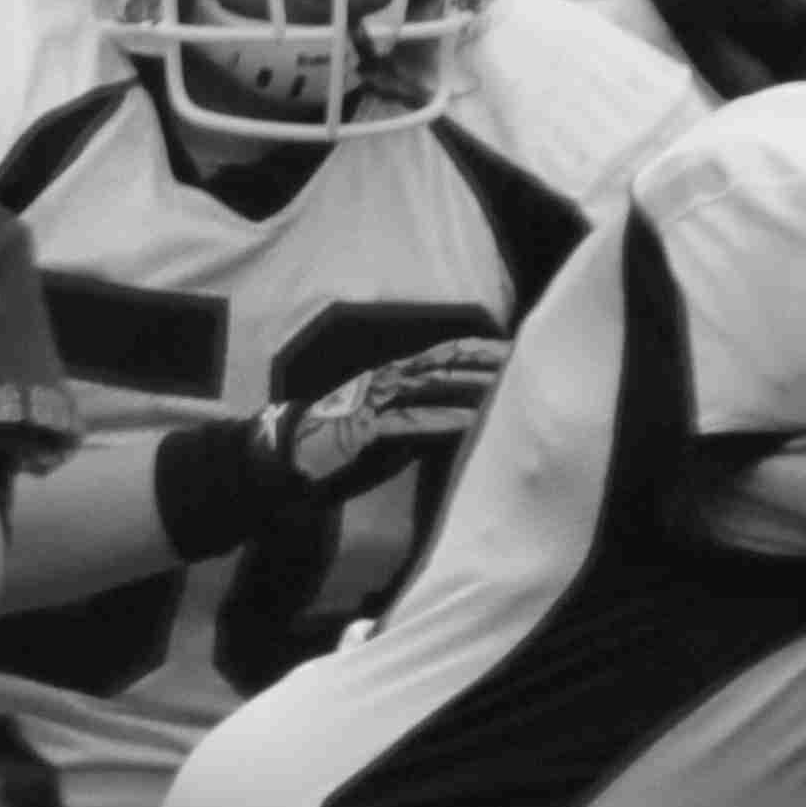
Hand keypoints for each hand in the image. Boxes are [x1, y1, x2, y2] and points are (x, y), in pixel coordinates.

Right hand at [251, 335, 507, 502]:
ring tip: (505, 384)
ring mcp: (375, 401)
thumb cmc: (335, 447)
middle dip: (483, 360)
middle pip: (444, 362)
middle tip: (520, 357)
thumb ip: (416, 422)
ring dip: (470, 385)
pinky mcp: (367, 426)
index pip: (442, 356)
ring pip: (432, 384)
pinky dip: (443, 418)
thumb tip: (449, 424)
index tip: (510, 350)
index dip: (476, 350)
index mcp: (389, 377)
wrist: (285, 457)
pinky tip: (470, 419)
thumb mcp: (384, 430)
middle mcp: (385, 380)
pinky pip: (412, 420)